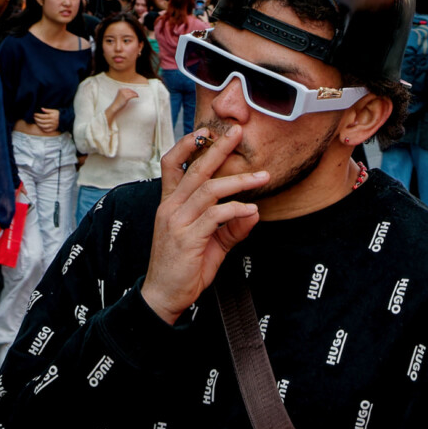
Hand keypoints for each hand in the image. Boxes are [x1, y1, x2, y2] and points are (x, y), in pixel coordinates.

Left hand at [34, 107, 59, 132]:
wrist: (64, 120)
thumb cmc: (58, 114)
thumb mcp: (54, 111)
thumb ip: (47, 110)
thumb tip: (42, 108)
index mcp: (52, 116)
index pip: (43, 116)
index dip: (38, 115)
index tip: (34, 114)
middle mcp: (52, 122)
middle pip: (42, 121)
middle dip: (37, 119)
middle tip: (34, 117)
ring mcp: (52, 126)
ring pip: (44, 126)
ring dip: (38, 124)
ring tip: (36, 121)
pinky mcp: (53, 129)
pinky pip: (47, 130)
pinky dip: (43, 129)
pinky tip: (40, 126)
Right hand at [107, 88, 138, 120]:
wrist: (115, 107)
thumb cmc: (117, 103)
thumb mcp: (120, 96)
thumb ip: (124, 94)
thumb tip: (130, 93)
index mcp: (120, 89)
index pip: (128, 89)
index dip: (132, 90)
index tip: (134, 92)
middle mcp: (122, 90)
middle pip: (130, 90)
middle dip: (134, 92)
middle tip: (137, 94)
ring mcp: (124, 94)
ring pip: (132, 93)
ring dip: (135, 94)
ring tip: (137, 96)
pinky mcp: (126, 97)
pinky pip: (132, 95)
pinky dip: (135, 96)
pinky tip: (137, 96)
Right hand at [140, 125, 268, 324]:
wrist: (165, 296)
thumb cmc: (184, 268)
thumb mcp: (211, 243)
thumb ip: (231, 226)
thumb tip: (254, 211)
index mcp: (170, 204)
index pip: (172, 165)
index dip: (187, 145)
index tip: (206, 132)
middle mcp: (170, 208)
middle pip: (194, 169)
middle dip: (218, 148)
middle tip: (238, 132)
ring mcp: (177, 222)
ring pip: (208, 190)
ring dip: (238, 181)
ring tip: (262, 177)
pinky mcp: (187, 239)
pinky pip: (214, 216)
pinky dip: (235, 210)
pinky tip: (251, 209)